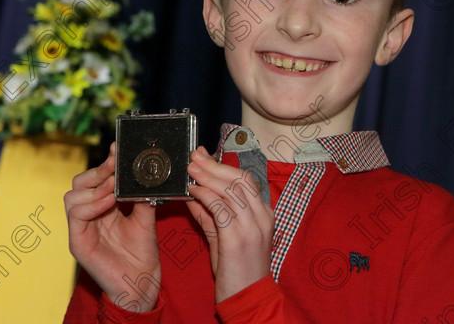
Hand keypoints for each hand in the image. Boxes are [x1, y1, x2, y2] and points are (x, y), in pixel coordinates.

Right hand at [64, 142, 160, 311]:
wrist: (141, 282)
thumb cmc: (142, 252)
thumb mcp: (145, 216)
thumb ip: (141, 194)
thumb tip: (148, 171)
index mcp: (102, 206)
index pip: (95, 177)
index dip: (105, 163)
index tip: (119, 149)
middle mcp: (88, 214)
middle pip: (79, 182)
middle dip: (98, 170)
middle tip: (116, 165)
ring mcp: (81, 228)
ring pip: (72, 196)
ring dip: (94, 187)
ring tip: (114, 187)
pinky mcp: (77, 242)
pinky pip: (75, 216)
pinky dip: (91, 204)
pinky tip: (108, 202)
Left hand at [186, 146, 273, 302]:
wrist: (248, 298)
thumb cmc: (238, 270)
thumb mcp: (225, 237)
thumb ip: (210, 215)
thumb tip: (194, 194)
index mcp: (264, 214)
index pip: (245, 180)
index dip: (222, 165)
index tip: (203, 156)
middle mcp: (261, 216)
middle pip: (238, 179)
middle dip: (213, 165)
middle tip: (193, 157)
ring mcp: (252, 227)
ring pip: (230, 190)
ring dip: (207, 177)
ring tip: (190, 170)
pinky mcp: (238, 238)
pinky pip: (220, 208)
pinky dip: (205, 196)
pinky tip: (193, 192)